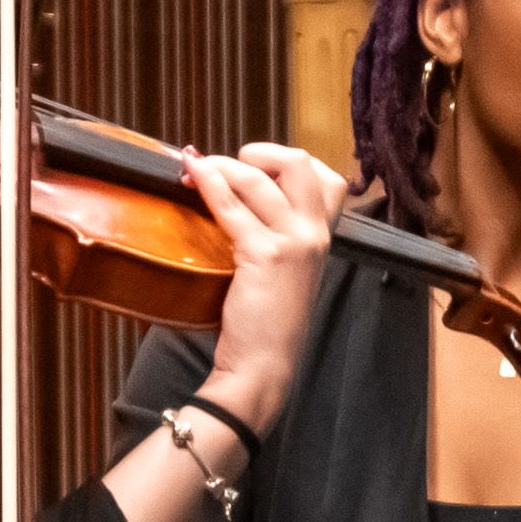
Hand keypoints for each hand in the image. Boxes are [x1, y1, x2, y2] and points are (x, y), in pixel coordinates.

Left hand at [181, 142, 349, 432]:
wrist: (263, 368)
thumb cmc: (266, 326)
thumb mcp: (283, 274)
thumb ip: (274, 237)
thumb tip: (237, 195)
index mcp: (322, 238)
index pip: (327, 179)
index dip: (289, 165)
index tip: (257, 171)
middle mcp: (314, 235)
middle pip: (301, 163)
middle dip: (262, 153)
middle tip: (232, 167)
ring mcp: (294, 243)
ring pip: (259, 180)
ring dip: (224, 167)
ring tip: (198, 171)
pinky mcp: (265, 255)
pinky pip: (233, 206)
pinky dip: (209, 183)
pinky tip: (193, 175)